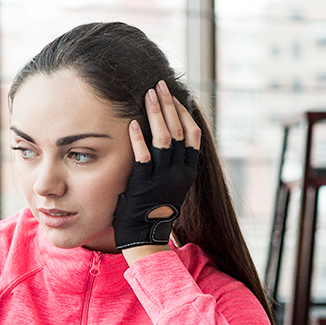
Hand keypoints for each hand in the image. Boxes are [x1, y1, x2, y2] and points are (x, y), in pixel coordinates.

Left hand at [113, 81, 201, 252]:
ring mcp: (162, 179)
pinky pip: (143, 157)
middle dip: (169, 105)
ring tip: (148, 94)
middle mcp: (179, 173)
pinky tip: (132, 122)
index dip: (184, 113)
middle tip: (159, 85)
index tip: (174, 96)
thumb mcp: (169, 186)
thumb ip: (170, 165)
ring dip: (156, 113)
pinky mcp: (144, 185)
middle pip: (179, 130)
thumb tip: (167, 141)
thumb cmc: (152, 210)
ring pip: (164, 139)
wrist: (145, 239)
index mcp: (188, 171)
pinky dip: (138, 138)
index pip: (193, 134)